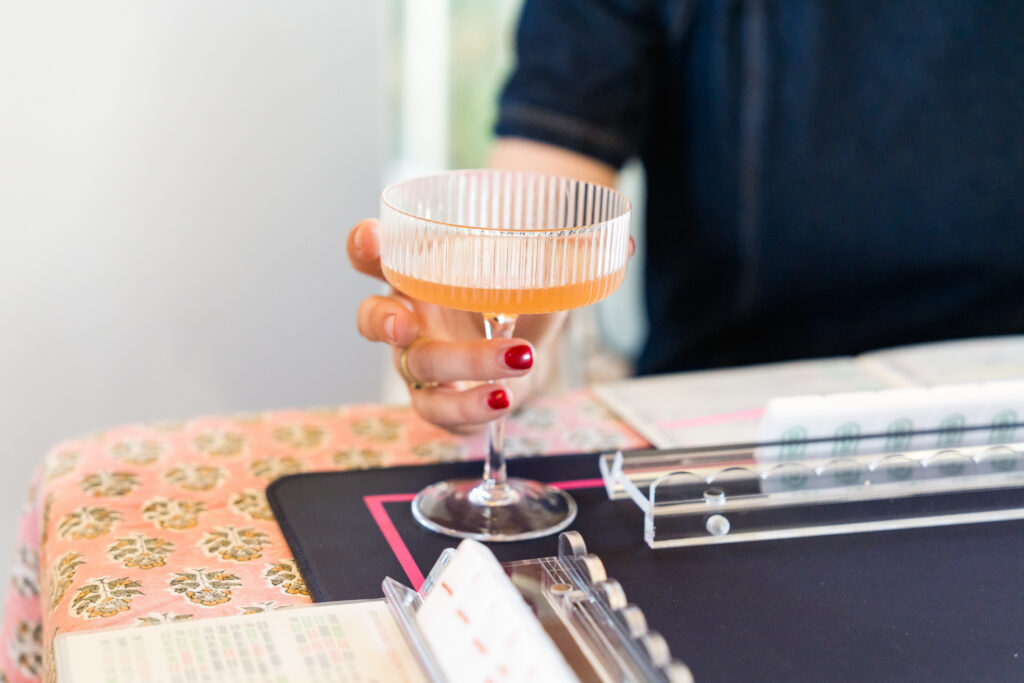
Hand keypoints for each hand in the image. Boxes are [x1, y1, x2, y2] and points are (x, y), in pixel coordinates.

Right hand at [347, 218, 566, 433]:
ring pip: (417, 367)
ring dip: (462, 363)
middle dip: (382, 321)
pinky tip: (503, 396)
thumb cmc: (516, 303)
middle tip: (404, 325)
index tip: (373, 239)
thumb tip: (615, 244)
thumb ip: (563, 261)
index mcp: (417, 274)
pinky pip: (441, 410)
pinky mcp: (438, 402)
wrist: (525, 358)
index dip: (364, 248)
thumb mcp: (534, 274)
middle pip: (376, 318)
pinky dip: (471, 406)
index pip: (373, 257)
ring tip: (513, 356)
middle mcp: (408, 317)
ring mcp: (419, 363)